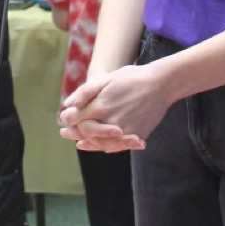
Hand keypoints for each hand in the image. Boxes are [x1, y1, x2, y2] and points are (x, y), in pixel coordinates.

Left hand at [59, 63, 173, 149]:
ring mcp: (124, 132)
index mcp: (101, 106)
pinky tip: (101, 147)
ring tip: (80, 143)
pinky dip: (107, 148)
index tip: (64, 118)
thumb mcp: (106, 78)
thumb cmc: (131, 78)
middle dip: (74, 133)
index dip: (68, 119)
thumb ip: (85, 92)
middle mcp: (110, 122)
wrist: (160, 85)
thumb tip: (68, 104)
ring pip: (101, 143)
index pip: (76, 119)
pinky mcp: (136, 136)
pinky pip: (118, 147)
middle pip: (87, 133)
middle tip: (64, 133)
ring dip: (89, 143)